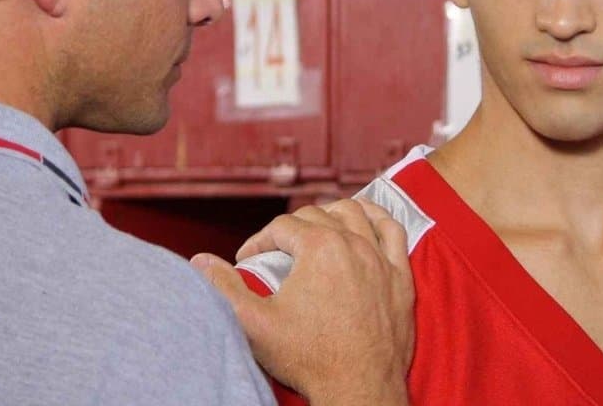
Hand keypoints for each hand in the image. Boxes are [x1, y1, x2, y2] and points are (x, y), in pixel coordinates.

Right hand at [192, 197, 413, 405]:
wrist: (359, 388)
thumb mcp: (255, 323)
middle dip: (291, 228)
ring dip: (332, 214)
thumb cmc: (308, 357)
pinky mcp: (402, 277)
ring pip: (356, 214)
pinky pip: (394, 232)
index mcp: (319, 247)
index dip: (259, 240)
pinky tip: (367, 220)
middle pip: (317, 216)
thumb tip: (200, 261)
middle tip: (277, 252)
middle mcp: (353, 244)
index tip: (248, 260)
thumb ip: (224, 288)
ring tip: (316, 227)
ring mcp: (381, 259)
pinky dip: (379, 219)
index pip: (282, 226)